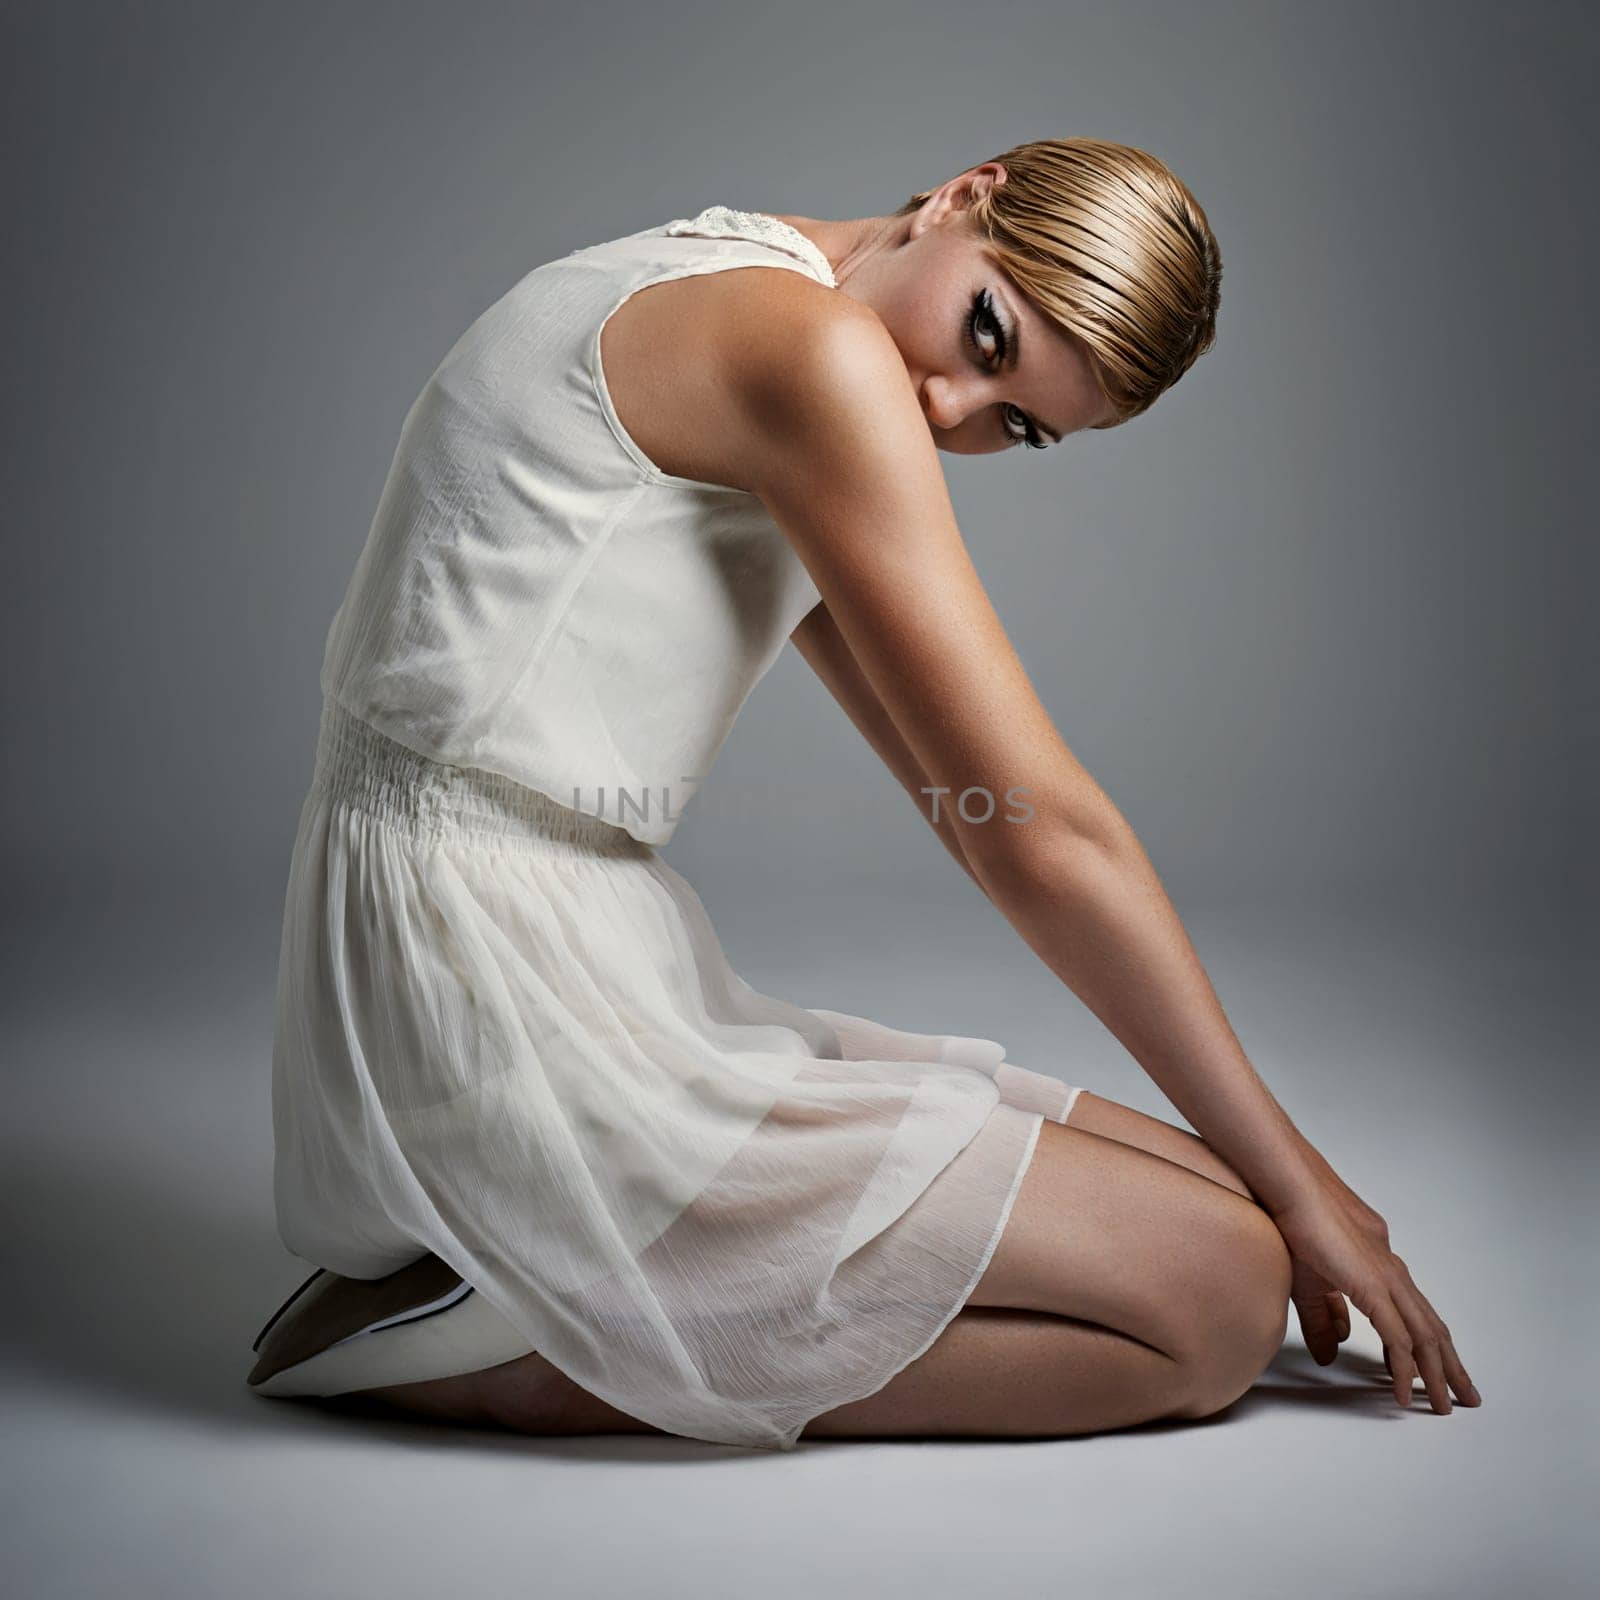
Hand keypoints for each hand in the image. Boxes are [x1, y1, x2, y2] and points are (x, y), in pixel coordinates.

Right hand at [1269, 1171, 1481, 1413]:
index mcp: (1382, 1267)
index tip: (1433, 1373)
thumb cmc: (1295, 1225)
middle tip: (1466, 1396)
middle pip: (1433, 1329)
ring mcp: (1388, 1281)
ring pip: (1426, 1338)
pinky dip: (1406, 1370)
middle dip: (1450, 1366)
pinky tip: (1407, 1393)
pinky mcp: (1375, 1289)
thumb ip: (1324, 1317)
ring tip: (1446, 1405)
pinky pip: (1400, 1340)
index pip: (1416, 1314)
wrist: (1291, 1192)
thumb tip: (1337, 1348)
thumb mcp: (1309, 1282)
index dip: (1428, 1346)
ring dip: (1438, 1375)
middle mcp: (1394, 1273)